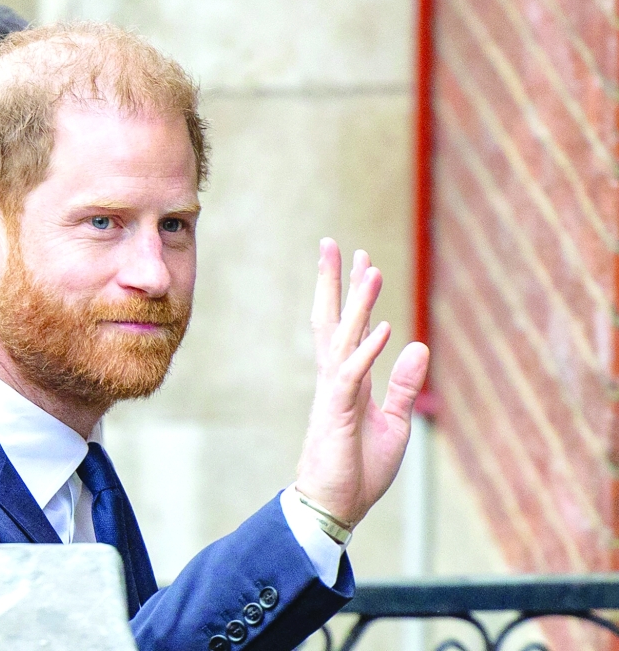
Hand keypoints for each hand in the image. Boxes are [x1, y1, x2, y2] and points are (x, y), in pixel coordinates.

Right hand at [295, 238, 429, 526]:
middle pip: (332, 321)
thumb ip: (403, 385)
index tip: (362, 263)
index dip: (355, 295)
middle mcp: (336, 379)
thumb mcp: (394, 424)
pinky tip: (383, 327)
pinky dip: (368, 350)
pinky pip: (353, 375)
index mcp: (347, 381)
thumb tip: (418, 344)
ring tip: (370, 269)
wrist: (335, 506)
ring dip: (357, 304)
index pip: (350, 328)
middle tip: (332, 243)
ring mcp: (334, 393)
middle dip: (333, 282)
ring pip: (343, 338)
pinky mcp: (336, 413)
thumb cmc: (359, 469)